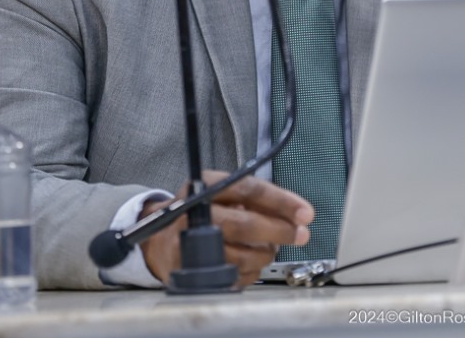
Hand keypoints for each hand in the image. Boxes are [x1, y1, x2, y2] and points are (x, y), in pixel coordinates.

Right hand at [139, 170, 313, 287]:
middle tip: (299, 236)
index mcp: (207, 185)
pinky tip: (248, 264)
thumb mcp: (223, 195)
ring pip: (242, 256)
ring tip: (266, 250)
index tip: (305, 214)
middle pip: (246, 224)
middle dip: (279, 232)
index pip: (250, 189)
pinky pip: (233, 277)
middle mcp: (195, 212)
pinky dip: (249, 273)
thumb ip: (257, 201)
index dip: (281, 202)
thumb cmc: (201, 214)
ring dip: (264, 256)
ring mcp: (189, 242)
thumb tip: (297, 217)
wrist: (159, 239)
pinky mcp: (189, 269)